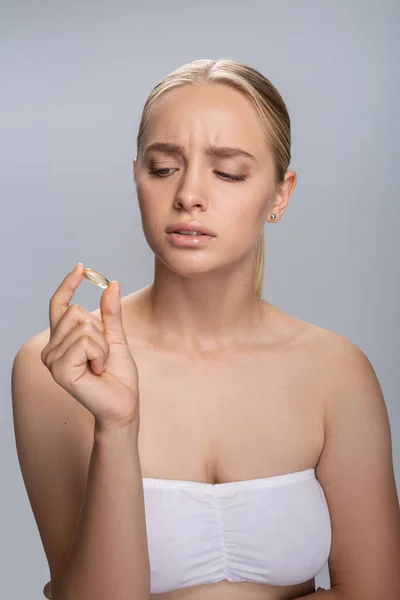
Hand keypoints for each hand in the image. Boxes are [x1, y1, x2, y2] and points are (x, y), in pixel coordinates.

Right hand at [41, 263, 139, 429]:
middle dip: (100, 332)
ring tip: (100, 365)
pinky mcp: (60, 370)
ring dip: (102, 346)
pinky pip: (86, 342)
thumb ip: (110, 313)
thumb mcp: (116, 337)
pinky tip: (97, 370)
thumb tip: (112, 283)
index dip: (68, 285)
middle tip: (102, 356)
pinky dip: (100, 354)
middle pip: (76, 312)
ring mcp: (53, 360)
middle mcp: (51, 349)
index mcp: (61, 341)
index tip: (81, 267)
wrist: (123, 404)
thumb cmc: (118, 376)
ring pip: (84, 327)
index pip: (59, 306)